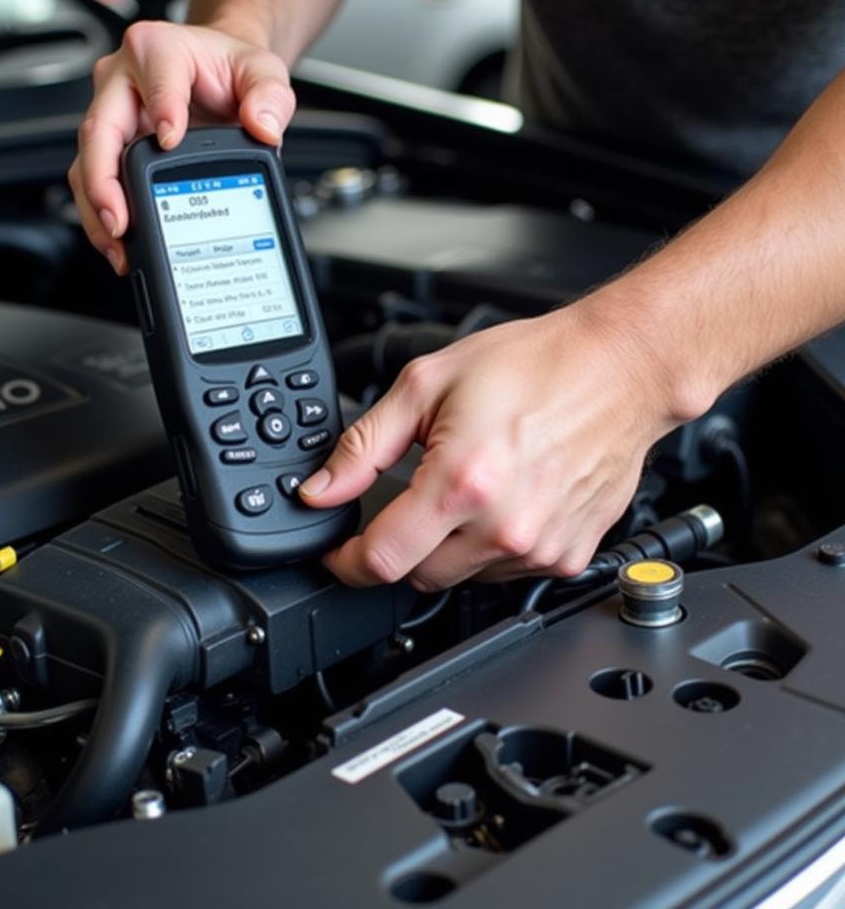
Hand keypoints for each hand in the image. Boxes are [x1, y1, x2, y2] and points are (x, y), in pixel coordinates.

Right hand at [68, 21, 295, 274]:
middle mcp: (122, 81)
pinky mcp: (111, 149)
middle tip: (121, 220)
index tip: (171, 142)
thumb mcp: (263, 73)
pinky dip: (103, 215)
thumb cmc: (230, 72)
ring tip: (119, 244)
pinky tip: (121, 242)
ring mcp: (111, 117)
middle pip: (99, 130)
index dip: (161, 108)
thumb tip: (264, 126)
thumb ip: (270, 95)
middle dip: (104, 182)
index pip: (153, 77)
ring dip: (97, 209)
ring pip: (87, 163)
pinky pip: (95, 183)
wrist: (221, 80)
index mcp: (158, 50)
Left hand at [299, 305, 684, 589]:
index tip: (338, 551)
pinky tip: (503, 500)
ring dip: (447, 546)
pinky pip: (507, 571)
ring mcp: (541, 547)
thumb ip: (363, 445)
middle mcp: (504, 527)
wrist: (620, 368)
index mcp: (462, 484)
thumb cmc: (536, 366)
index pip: (381, 561)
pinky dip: (491, 546)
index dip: (345, 561)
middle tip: (411, 497)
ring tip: (468, 486)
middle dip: (398, 546)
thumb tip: (321, 489)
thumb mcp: (427, 384)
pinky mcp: (569, 554)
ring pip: (462, 576)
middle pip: (418, 576)